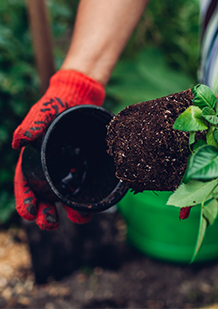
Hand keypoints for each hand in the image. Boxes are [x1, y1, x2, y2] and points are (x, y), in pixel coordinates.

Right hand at [12, 70, 103, 229]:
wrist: (81, 97)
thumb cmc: (57, 104)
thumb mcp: (44, 111)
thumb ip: (33, 124)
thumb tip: (19, 141)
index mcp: (33, 158)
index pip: (26, 183)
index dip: (26, 199)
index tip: (28, 213)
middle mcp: (49, 167)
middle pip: (45, 195)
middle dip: (45, 213)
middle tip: (50, 225)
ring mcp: (68, 167)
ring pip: (66, 195)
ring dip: (70, 210)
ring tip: (79, 220)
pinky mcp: (85, 165)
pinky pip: (85, 184)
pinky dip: (87, 196)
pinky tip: (94, 206)